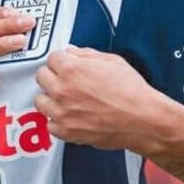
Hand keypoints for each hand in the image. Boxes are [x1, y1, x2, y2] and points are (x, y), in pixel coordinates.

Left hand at [34, 46, 160, 149]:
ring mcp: (61, 112)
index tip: (66, 65)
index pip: (51, 58)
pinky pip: (50, 124)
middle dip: (53, 76)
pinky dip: (58, 121)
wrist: (143, 119)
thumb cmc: (132, 92)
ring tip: (66, 100)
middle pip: (41, 76)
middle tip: (66, 81)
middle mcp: (62, 89)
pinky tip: (71, 116)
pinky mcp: (66, 131)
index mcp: (71, 69)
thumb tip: (72, 52)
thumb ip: (86, 54)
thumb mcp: (112, 61)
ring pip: (40, 101)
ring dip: (51, 98)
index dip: (62, 61)